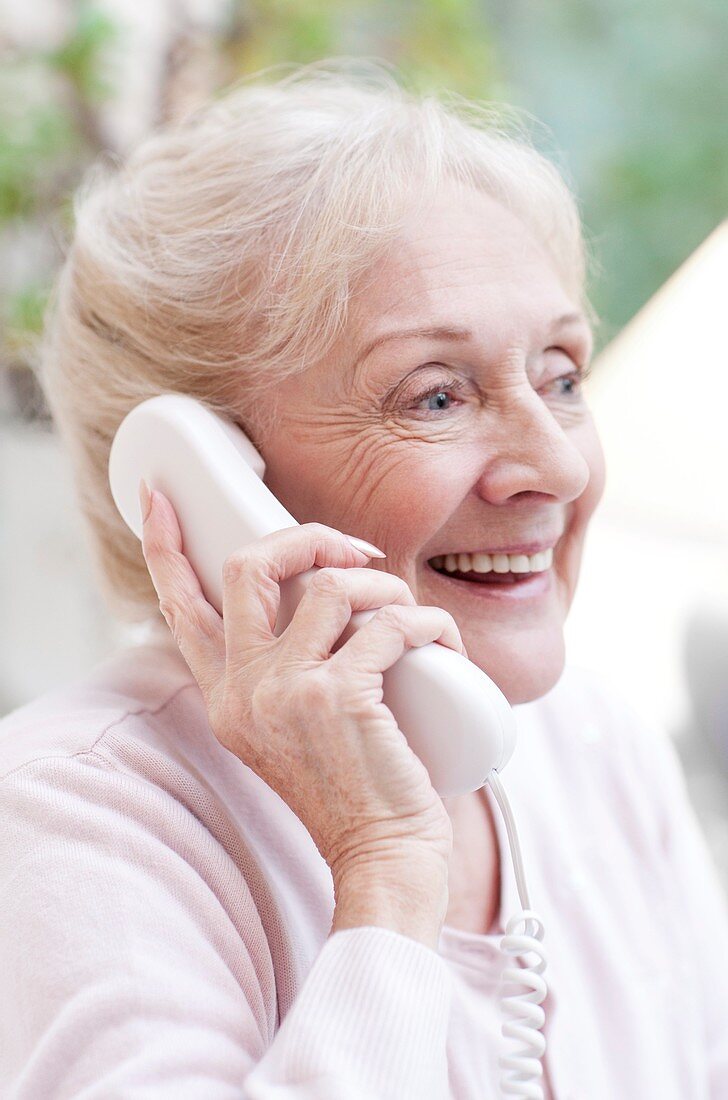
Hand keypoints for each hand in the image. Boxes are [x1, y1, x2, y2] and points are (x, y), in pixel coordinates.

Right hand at [139, 485, 464, 891]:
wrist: (382, 859)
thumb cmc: (356, 792)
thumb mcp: (295, 732)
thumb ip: (288, 675)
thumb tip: (326, 598)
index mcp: (226, 699)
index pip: (180, 608)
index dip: (166, 546)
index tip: (159, 498)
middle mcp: (242, 691)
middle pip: (249, 566)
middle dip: (307, 538)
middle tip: (353, 551)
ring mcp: (284, 691)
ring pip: (329, 585)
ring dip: (385, 587)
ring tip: (413, 618)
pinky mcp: (336, 696)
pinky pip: (390, 623)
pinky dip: (429, 624)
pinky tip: (444, 646)